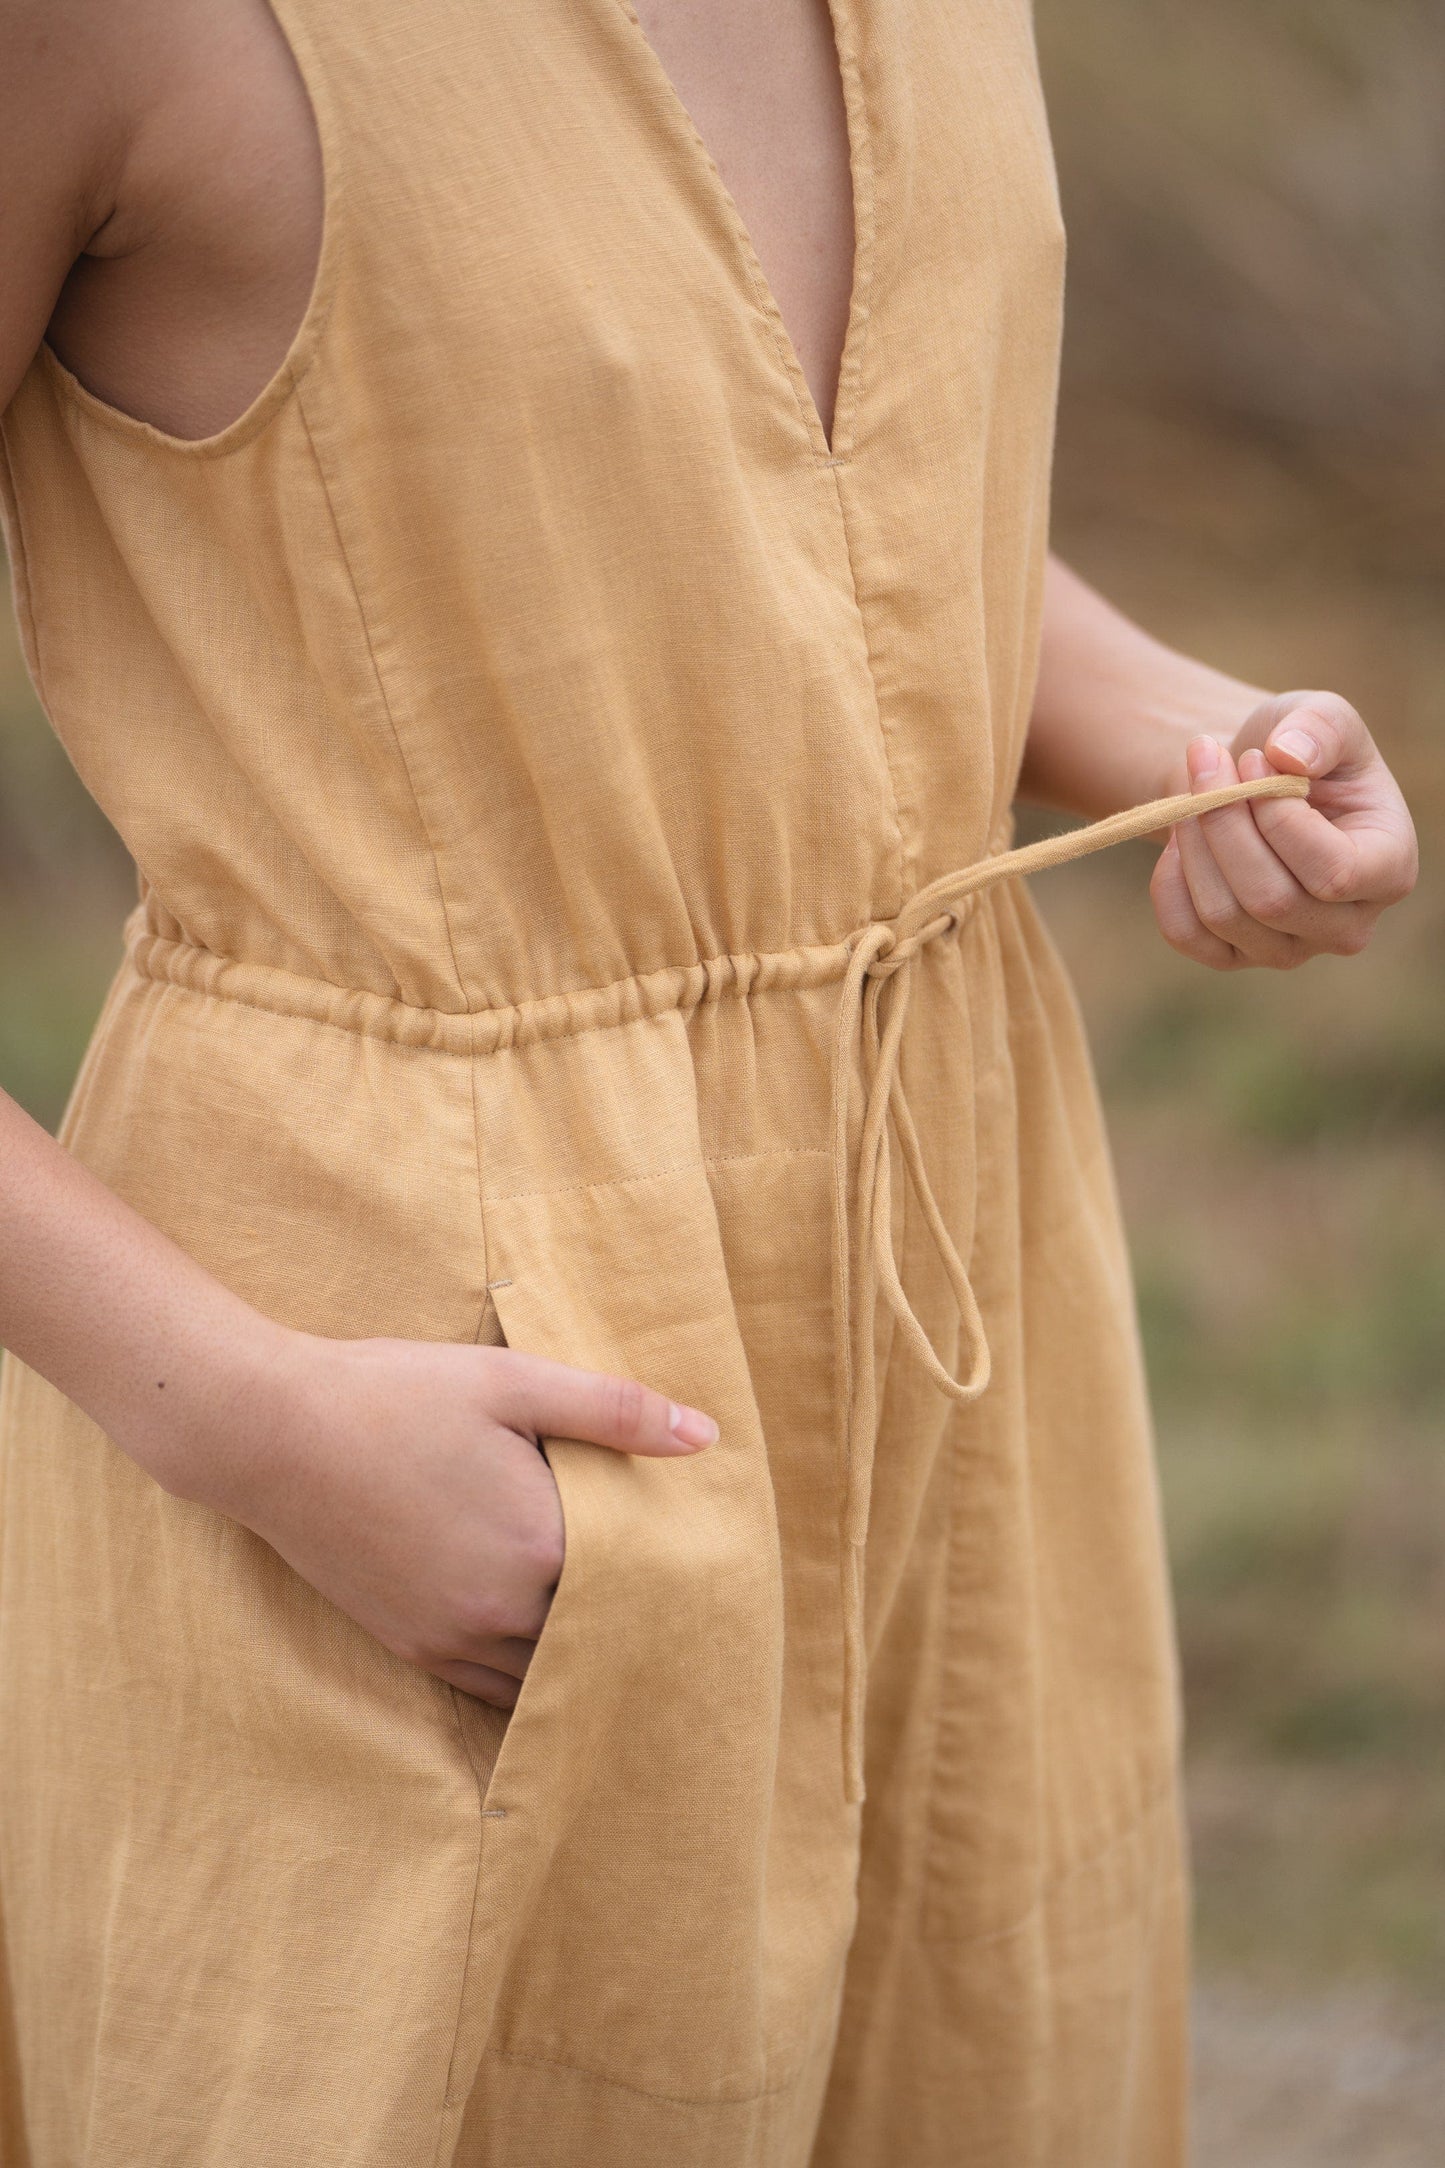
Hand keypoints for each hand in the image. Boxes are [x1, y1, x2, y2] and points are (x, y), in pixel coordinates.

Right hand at [201, 1332, 718, 1708]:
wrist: (273, 1431)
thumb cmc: (396, 1394)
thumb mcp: (513, 1382)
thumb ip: (614, 1411)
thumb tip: (707, 1437)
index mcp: (541, 1546)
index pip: (642, 1582)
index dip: (675, 1576)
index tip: (712, 1572)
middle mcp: (502, 1610)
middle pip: (603, 1639)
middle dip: (640, 1625)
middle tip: (689, 1620)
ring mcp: (454, 1637)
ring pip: (552, 1678)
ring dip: (588, 1659)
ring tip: (630, 1642)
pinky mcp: (416, 1647)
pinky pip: (497, 1690)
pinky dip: (536, 1680)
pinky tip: (558, 1659)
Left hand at [1149, 691, 1417, 969]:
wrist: (1252, 780)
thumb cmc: (1296, 750)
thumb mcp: (1321, 714)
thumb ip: (1320, 725)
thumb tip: (1290, 757)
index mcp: (1390, 869)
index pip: (1333, 873)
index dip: (1279, 817)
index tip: (1252, 756)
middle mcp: (1347, 926)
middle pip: (1270, 900)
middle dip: (1223, 822)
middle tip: (1205, 760)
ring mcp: (1290, 950)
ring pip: (1223, 915)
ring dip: (1194, 841)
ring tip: (1193, 790)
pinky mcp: (1235, 957)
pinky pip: (1186, 934)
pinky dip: (1169, 882)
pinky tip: (1183, 839)